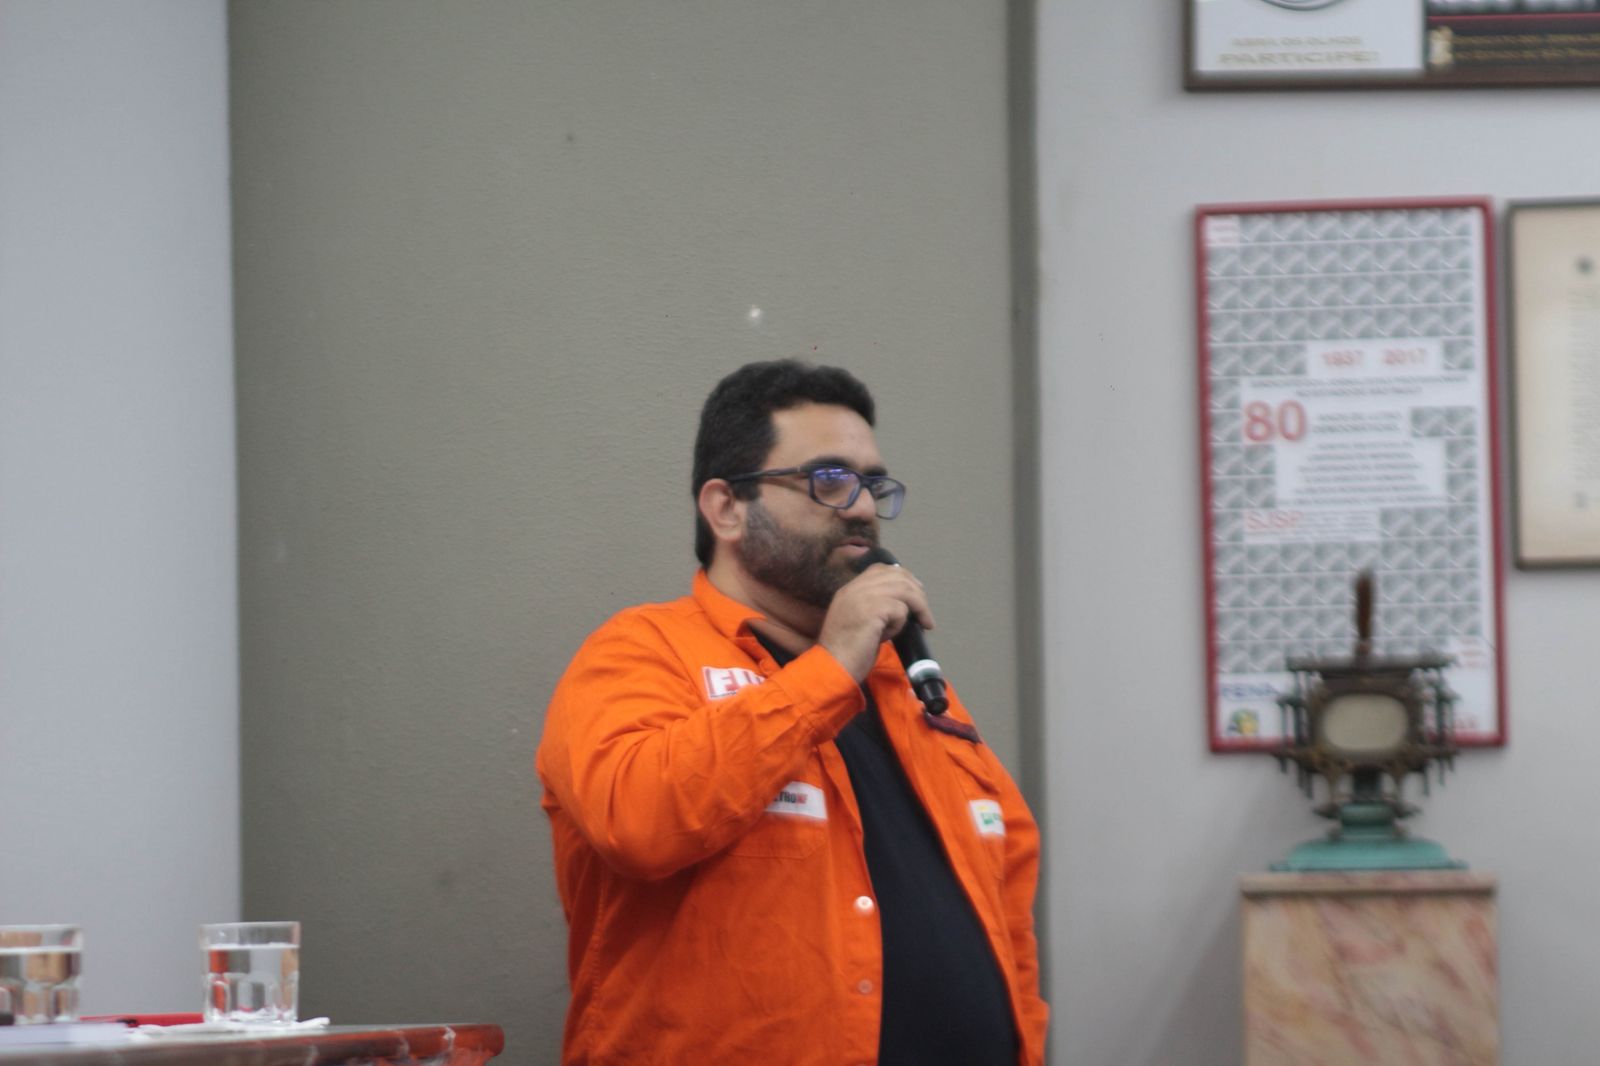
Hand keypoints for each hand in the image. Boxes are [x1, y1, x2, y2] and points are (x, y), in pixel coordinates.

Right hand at [818, 562, 933, 681]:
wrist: (832, 668)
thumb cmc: (846, 652)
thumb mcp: (857, 622)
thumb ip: (873, 608)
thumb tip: (902, 605)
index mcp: (849, 589)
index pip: (880, 569)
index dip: (902, 577)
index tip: (915, 593)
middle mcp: (855, 588)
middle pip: (897, 575)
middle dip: (917, 592)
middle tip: (925, 612)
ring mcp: (862, 597)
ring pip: (904, 589)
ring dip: (919, 607)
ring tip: (924, 622)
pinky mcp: (872, 610)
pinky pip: (900, 609)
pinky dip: (901, 623)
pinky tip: (890, 636)